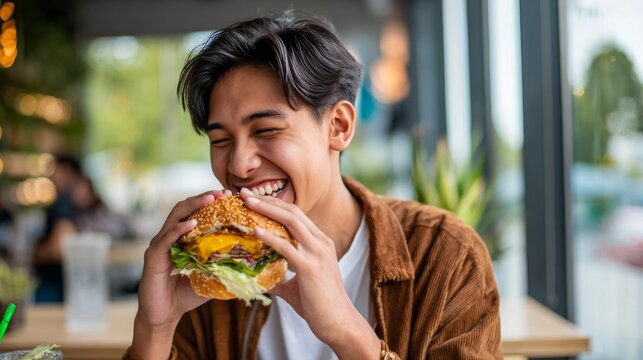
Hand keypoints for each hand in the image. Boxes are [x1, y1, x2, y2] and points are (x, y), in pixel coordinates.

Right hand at [132, 189, 231, 358]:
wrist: (164, 315)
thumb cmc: (187, 295)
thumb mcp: (210, 275)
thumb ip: (224, 264)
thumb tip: (252, 260)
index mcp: (181, 238)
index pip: (195, 212)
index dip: (209, 202)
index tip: (228, 195)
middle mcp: (168, 236)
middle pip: (184, 208)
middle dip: (203, 198)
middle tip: (222, 192)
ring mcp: (159, 245)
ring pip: (175, 217)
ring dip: (193, 206)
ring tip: (210, 199)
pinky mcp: (153, 257)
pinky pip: (167, 239)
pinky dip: (179, 229)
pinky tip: (193, 223)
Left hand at [239, 188, 379, 358]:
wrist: (338, 323)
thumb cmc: (319, 306)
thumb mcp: (298, 285)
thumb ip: (281, 278)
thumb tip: (262, 281)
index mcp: (320, 242)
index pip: (295, 214)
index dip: (274, 204)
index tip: (254, 198)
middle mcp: (321, 242)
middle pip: (292, 212)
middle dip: (267, 200)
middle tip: (245, 193)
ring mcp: (317, 253)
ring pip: (291, 222)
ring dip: (266, 209)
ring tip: (246, 202)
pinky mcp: (310, 267)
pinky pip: (287, 247)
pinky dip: (270, 237)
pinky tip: (255, 231)